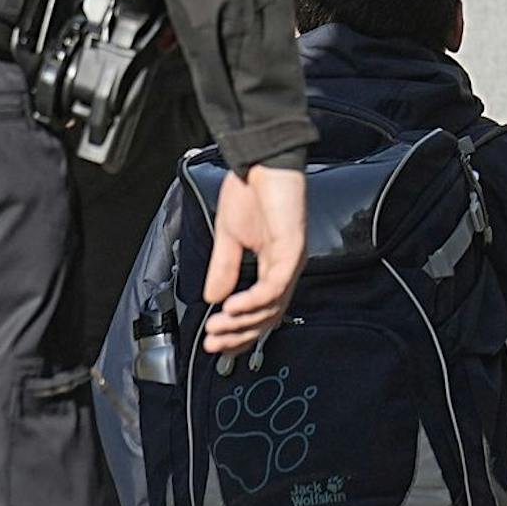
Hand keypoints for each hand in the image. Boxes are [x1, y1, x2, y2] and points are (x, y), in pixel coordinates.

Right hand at [203, 165, 306, 353]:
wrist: (260, 159)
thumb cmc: (250, 189)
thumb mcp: (228, 236)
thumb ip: (224, 268)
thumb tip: (213, 298)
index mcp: (274, 264)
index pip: (263, 311)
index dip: (241, 333)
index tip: (218, 346)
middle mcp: (286, 266)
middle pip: (270, 317)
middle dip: (239, 335)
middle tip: (213, 345)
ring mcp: (292, 258)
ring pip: (273, 307)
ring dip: (242, 322)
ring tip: (217, 327)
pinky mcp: (293, 247)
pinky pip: (274, 285)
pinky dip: (252, 300)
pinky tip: (232, 306)